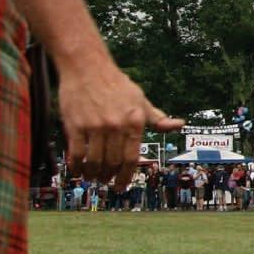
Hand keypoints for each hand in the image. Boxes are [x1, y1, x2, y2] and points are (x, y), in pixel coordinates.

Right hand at [58, 62, 181, 189]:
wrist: (87, 67)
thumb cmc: (117, 84)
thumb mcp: (141, 100)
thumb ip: (157, 118)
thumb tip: (179, 125)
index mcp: (134, 122)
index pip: (132, 158)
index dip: (126, 176)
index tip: (121, 186)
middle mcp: (115, 126)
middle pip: (112, 163)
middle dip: (109, 177)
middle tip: (106, 182)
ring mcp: (94, 126)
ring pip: (93, 162)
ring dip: (92, 174)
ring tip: (92, 177)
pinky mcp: (74, 125)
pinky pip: (75, 153)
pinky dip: (76, 166)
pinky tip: (77, 170)